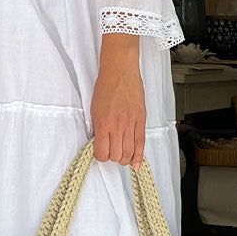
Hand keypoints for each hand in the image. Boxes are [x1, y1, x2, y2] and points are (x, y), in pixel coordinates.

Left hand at [90, 33, 145, 170]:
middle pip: (116, 155)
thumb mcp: (95, 110)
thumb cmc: (106, 86)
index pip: (101, 153)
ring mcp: (131, 124)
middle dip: (112, 157)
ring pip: (129, 152)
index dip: (100, 156)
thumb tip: (100, 143)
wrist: (120, 71)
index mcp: (103, 124)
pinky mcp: (141, 120)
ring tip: (122, 156)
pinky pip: (141, 143)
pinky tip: (136, 164)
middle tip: (111, 152)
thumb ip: (98, 128)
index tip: (100, 153)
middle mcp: (117, 126)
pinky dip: (139, 156)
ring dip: (124, 158)